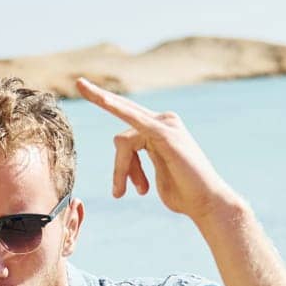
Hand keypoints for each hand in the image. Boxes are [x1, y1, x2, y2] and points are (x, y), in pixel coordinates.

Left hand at [75, 76, 242, 224]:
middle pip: (123, 127)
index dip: (113, 127)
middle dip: (99, 100)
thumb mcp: (157, 178)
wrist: (207, 203)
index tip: (92, 107)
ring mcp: (165, 124)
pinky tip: (95, 96)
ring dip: (120, 172)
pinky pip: (131, 119)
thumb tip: (128, 163)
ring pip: (123, 143)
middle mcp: (164, 120)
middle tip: (78, 82)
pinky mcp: (163, 132)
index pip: (128, 129)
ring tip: (125, 193)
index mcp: (162, 129)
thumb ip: (141, 165)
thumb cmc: (185, 196)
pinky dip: (111, 105)